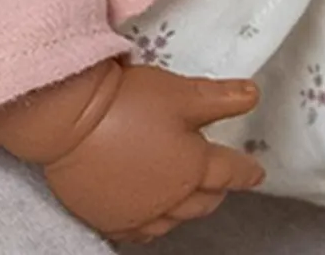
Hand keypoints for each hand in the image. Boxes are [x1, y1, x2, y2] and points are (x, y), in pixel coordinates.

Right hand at [0, 62, 262, 243]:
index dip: (244, 170)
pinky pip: (138, 231)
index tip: (256, 171)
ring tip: (186, 198)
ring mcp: (139, 212)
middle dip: (215, 190)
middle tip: (220, 182)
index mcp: (194, 167)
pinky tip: (148, 217)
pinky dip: (150, 224)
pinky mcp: (109, 217)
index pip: (229, 171)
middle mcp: (172, 198)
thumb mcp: (179, 92)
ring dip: (185, 208)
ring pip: (173, 219)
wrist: (68, 120)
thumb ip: (218, 97)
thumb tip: (253, 95)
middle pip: (203, 199)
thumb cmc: (126, 101)